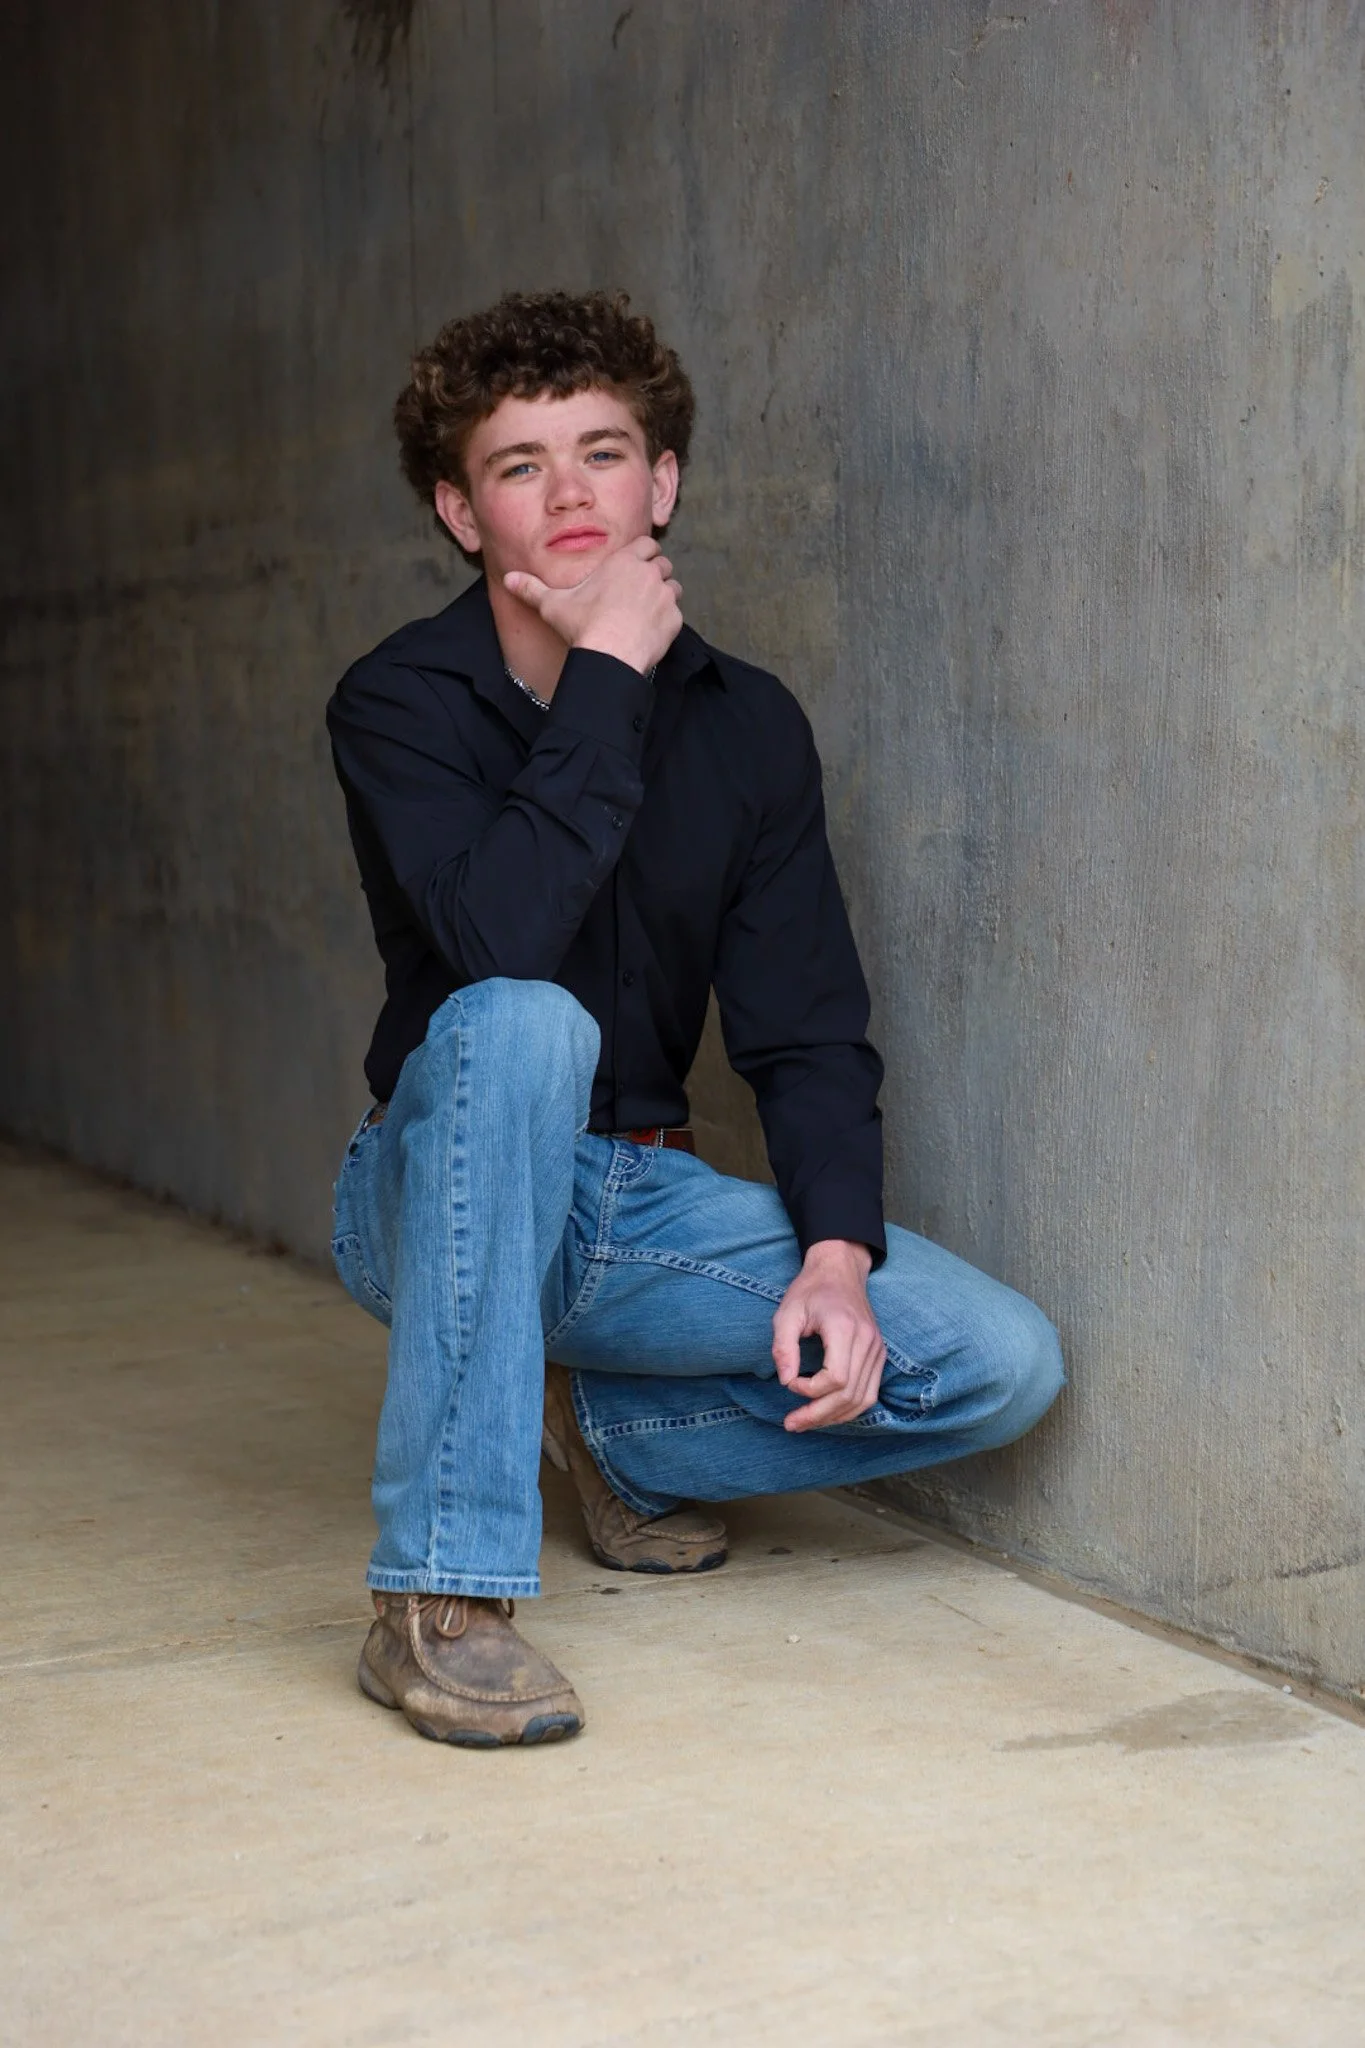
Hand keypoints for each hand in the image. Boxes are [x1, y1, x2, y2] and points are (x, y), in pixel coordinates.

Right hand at [503, 537, 681, 673]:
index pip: (647, 543)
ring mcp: (665, 596)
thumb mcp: (552, 604)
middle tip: (640, 591)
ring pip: (673, 587)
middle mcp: (649, 573)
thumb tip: (509, 579)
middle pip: (663, 564)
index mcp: (624, 562)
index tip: (637, 564)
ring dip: (664, 595)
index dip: (643, 553)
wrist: (609, 656)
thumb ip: (532, 588)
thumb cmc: (583, 626)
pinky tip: (651, 631)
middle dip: (655, 574)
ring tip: (647, 610)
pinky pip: (677, 614)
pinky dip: (668, 620)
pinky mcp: (675, 620)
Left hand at [772, 1240, 886, 1431]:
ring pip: (862, 1399)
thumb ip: (783, 1347)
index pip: (835, 1378)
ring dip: (834, 1417)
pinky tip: (827, 1413)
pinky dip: (849, 1408)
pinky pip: (869, 1392)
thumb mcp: (787, 1312)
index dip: (810, 1390)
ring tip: (806, 1423)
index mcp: (844, 1328)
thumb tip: (786, 1381)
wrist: (840, 1270)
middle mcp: (867, 1341)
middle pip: (849, 1394)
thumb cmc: (810, 1290)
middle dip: (818, 1415)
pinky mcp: (879, 1355)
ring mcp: (877, 1349)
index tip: (789, 1381)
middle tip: (791, 1424)